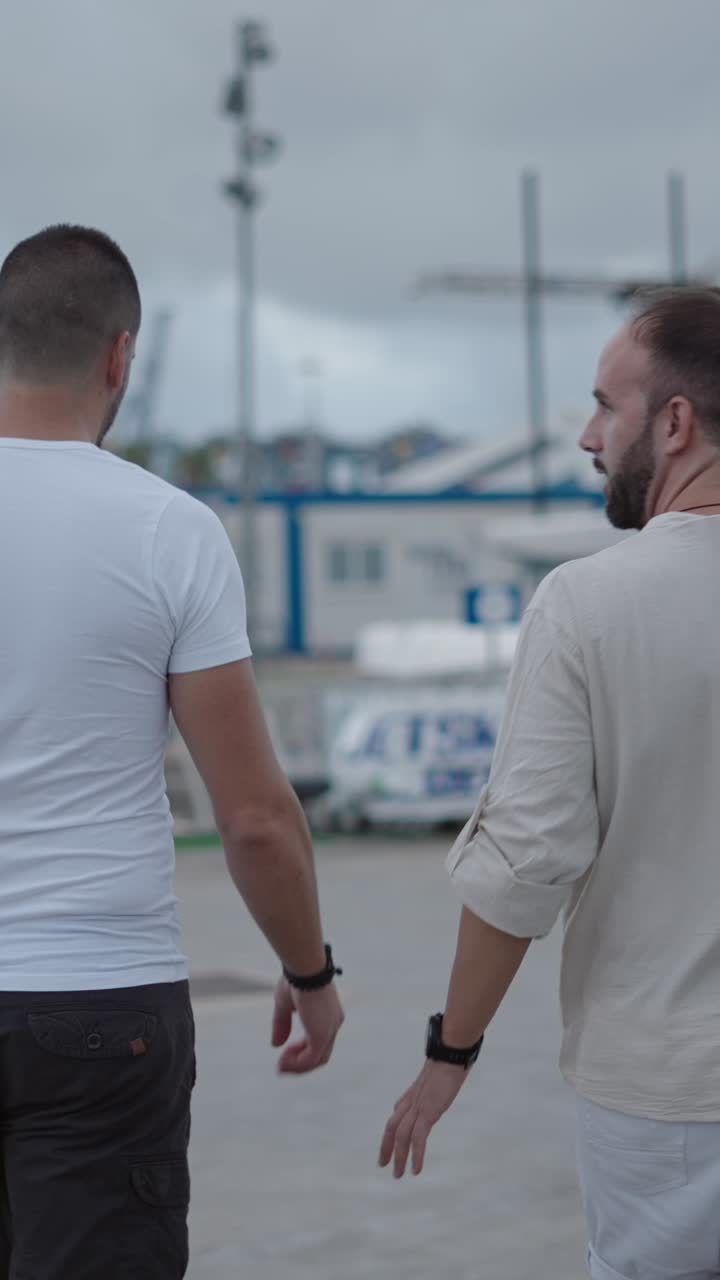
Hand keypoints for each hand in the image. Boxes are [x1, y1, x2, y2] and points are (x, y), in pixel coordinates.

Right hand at [271, 975, 343, 1073]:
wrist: (304, 968)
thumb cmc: (296, 979)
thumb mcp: (285, 1004)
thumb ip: (282, 1024)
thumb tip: (275, 1045)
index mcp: (328, 1014)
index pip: (321, 1040)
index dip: (303, 1050)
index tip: (285, 1051)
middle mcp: (333, 1023)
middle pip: (322, 1054)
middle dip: (300, 1061)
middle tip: (282, 1063)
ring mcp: (329, 1030)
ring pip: (317, 1061)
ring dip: (297, 1067)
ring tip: (280, 1065)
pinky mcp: (322, 1035)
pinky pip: (309, 1060)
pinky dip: (296, 1065)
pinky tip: (282, 1062)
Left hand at [379, 1060, 468, 1177]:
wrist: (450, 1056)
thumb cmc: (447, 1063)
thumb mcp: (435, 1079)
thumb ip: (428, 1089)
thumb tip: (428, 1095)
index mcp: (412, 1095)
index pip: (396, 1116)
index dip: (390, 1132)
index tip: (388, 1145)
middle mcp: (410, 1102)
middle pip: (392, 1128)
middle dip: (386, 1147)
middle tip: (383, 1165)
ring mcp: (417, 1108)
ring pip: (401, 1136)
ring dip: (399, 1157)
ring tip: (398, 1174)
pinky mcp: (428, 1112)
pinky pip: (418, 1138)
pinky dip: (416, 1155)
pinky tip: (415, 1169)